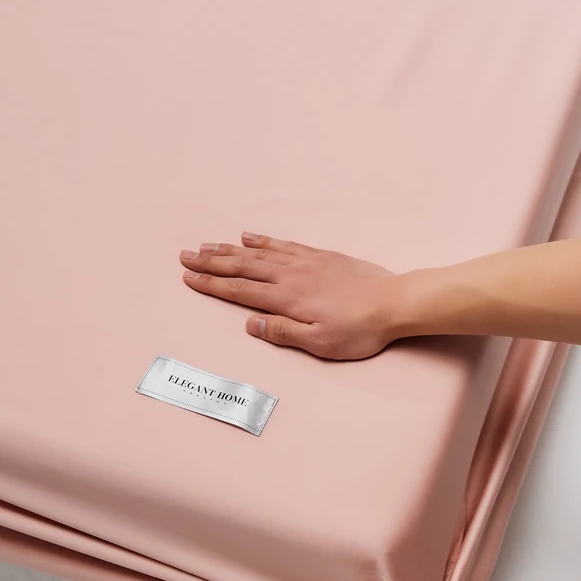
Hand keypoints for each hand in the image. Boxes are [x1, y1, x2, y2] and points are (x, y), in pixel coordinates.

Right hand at [179, 232, 404, 359]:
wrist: (394, 302)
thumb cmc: (359, 330)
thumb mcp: (320, 343)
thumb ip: (283, 333)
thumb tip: (250, 324)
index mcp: (286, 299)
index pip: (240, 290)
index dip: (212, 284)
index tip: (189, 278)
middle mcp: (289, 275)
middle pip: (242, 266)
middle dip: (211, 262)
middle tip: (185, 256)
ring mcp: (304, 262)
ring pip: (258, 253)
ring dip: (229, 249)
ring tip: (207, 245)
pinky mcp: (319, 256)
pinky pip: (283, 244)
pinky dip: (262, 240)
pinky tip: (248, 236)